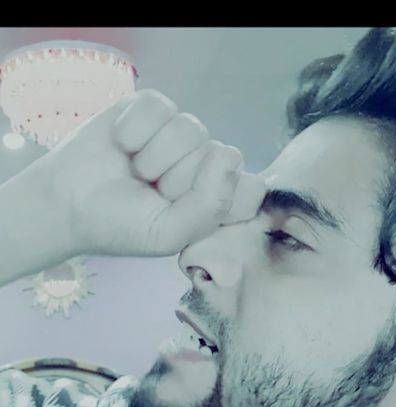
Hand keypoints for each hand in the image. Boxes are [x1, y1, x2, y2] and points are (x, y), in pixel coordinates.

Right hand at [38, 89, 266, 257]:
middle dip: (177, 180)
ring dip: (154, 157)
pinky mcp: (153, 109)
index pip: (251, 189)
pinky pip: (160, 107)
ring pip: (192, 130)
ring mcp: (182, 135)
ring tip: (136, 171)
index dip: (221, 196)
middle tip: (151, 194)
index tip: (187, 211)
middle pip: (218, 157)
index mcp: (219, 199)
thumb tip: (228, 152)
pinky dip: (134, 130)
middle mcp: (206, 164)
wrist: (67, 204)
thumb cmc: (123, 225)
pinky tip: (122, 145)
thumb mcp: (170, 233)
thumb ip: (210, 204)